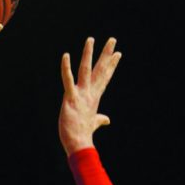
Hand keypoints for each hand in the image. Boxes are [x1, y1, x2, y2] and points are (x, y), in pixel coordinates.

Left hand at [58, 37, 121, 155]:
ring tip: (91, 39)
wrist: (79, 145)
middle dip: (106, 55)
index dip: (111, 65)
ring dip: (88, 54)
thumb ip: (100, 119)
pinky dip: (66, 68)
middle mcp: (89, 94)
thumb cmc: (83, 135)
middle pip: (99, 71)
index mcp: (94, 98)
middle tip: (112, 39)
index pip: (104, 78)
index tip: (118, 53)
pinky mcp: (70, 99)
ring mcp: (81, 95)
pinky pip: (68, 81)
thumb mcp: (93, 124)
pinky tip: (66, 55)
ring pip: (85, 70)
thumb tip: (107, 120)